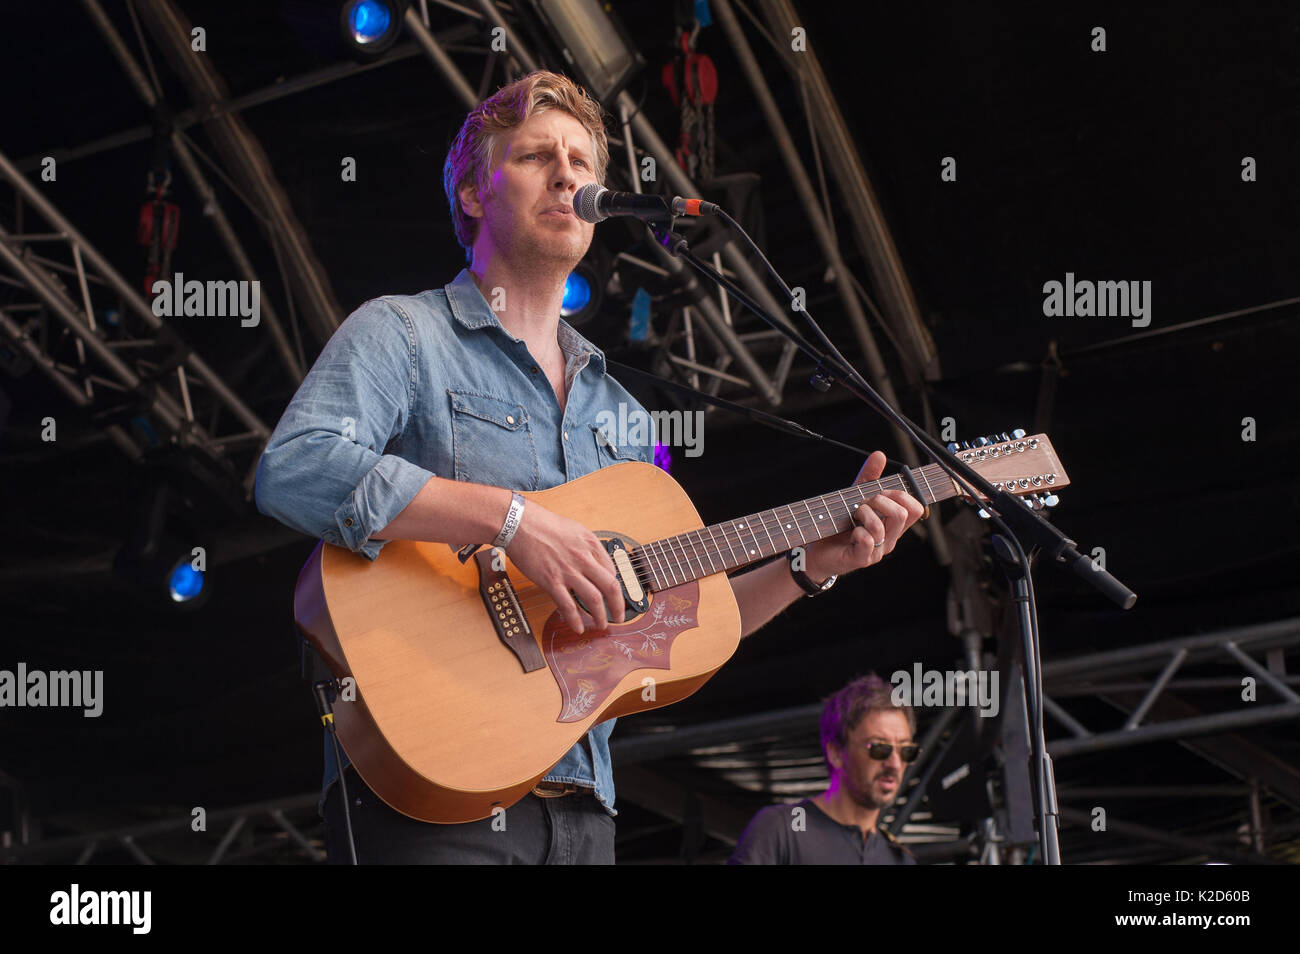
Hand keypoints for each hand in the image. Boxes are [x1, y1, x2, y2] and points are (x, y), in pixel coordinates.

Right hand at [505, 500, 624, 633]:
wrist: (519, 524)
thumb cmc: (542, 524)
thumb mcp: (574, 529)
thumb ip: (586, 546)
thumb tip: (593, 561)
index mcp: (590, 544)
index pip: (612, 570)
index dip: (614, 586)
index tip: (613, 594)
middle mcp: (583, 559)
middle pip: (611, 587)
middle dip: (618, 606)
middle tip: (619, 616)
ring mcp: (568, 571)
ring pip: (594, 599)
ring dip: (600, 616)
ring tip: (601, 624)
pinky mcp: (551, 581)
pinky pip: (568, 606)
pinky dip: (575, 620)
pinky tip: (578, 627)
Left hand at [805, 451, 925, 578]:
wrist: (818, 551)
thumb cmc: (839, 525)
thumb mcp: (854, 497)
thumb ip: (869, 477)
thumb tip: (880, 455)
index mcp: (893, 525)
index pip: (916, 509)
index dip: (902, 495)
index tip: (882, 492)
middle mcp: (889, 539)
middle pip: (903, 514)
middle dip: (881, 500)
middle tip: (863, 502)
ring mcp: (877, 551)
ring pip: (881, 526)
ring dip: (863, 514)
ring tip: (852, 516)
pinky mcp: (862, 559)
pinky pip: (866, 540)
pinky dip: (856, 530)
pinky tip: (849, 532)